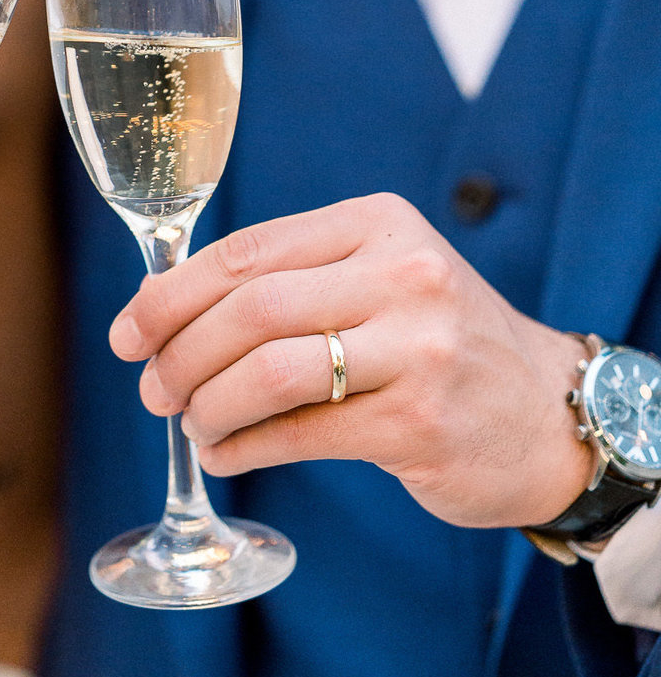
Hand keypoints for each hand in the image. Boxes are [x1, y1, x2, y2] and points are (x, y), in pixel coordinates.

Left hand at [109, 194, 592, 528]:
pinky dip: (245, 447)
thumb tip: (161, 308)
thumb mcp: (377, 276)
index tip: (128, 331)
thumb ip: (289, 278)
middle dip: (179, 353)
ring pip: (269, 373)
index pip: (246, 251)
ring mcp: (417, 349)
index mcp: (377, 222)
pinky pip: (301, 433)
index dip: (170, 293)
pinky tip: (224, 454)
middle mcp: (402, 274)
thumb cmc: (434, 340)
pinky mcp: (419, 422)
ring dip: (207, 404)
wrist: (547, 411)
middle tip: (150, 388)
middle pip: (249, 310)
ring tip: (189, 423)